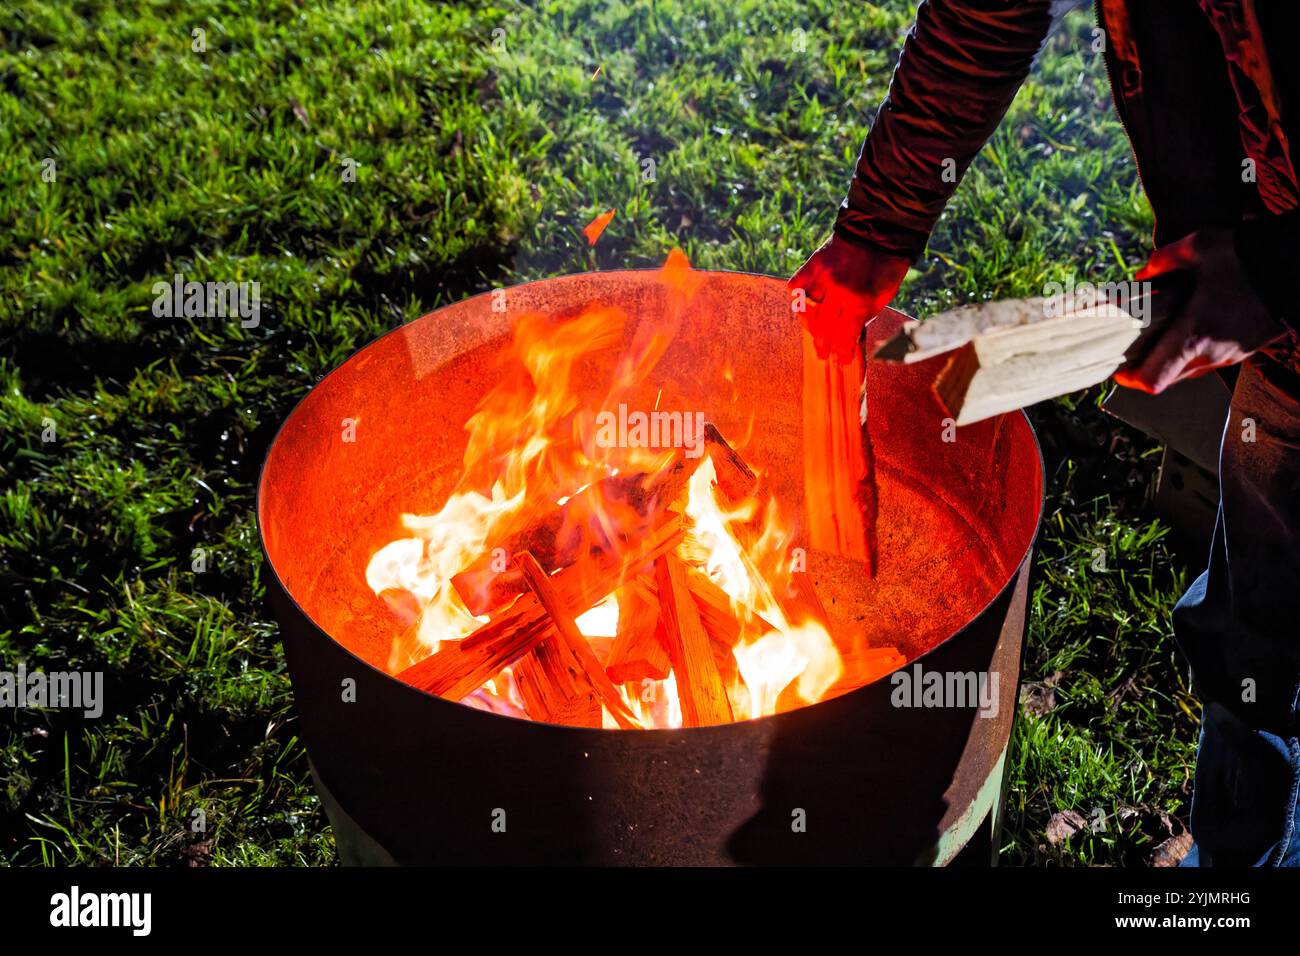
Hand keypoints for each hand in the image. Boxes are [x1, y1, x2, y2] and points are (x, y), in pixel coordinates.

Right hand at [789, 233, 910, 361]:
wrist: (879, 231)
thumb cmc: (886, 267)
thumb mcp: (882, 297)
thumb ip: (864, 316)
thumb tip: (849, 338)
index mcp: (859, 301)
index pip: (844, 337)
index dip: (841, 352)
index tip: (840, 362)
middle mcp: (838, 291)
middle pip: (822, 329)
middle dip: (822, 346)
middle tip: (822, 353)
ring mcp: (822, 277)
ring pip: (805, 311)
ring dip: (808, 325)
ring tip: (812, 330)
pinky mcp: (813, 264)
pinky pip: (795, 287)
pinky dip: (798, 296)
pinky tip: (804, 303)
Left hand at [1115, 228, 1286, 393]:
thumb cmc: (1250, 259)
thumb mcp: (1200, 246)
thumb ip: (1163, 260)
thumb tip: (1142, 273)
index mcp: (1194, 335)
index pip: (1153, 380)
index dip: (1131, 379)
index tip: (1120, 369)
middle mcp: (1211, 354)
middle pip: (1167, 380)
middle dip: (1148, 368)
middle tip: (1134, 350)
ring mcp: (1231, 356)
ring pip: (1189, 373)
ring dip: (1172, 361)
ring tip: (1162, 337)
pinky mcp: (1245, 350)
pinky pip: (1211, 362)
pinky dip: (1195, 353)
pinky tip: (1193, 328)